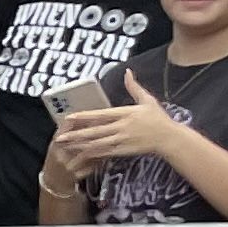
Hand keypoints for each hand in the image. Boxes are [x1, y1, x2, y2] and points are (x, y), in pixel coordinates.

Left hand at [49, 73, 170, 175]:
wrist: (169, 138)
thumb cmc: (158, 118)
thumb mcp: (147, 100)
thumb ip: (134, 87)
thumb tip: (127, 72)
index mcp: (126, 113)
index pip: (101, 115)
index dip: (84, 117)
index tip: (70, 117)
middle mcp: (121, 127)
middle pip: (94, 131)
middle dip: (75, 135)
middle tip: (58, 137)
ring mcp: (121, 140)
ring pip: (96, 144)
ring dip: (79, 145)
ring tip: (65, 147)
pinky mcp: (122, 151)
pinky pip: (103, 153)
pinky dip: (90, 154)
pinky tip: (79, 155)